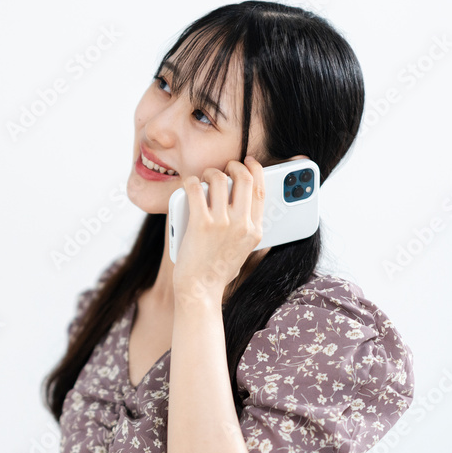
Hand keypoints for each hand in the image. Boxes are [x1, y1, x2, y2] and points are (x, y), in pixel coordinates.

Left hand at [171, 155, 264, 302]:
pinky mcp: (200, 224)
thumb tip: (238, 203)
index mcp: (255, 231)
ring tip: (205, 177)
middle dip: (234, 166)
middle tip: (225, 167)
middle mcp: (242, 224)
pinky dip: (192, 182)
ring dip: (211, 172)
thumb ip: (244, 228)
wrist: (200, 290)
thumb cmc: (216, 271)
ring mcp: (222, 223)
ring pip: (220, 179)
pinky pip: (196, 190)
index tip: (249, 162)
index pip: (261, 191)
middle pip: (244, 179)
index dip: (256, 170)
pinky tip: (190, 184)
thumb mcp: (242, 250)